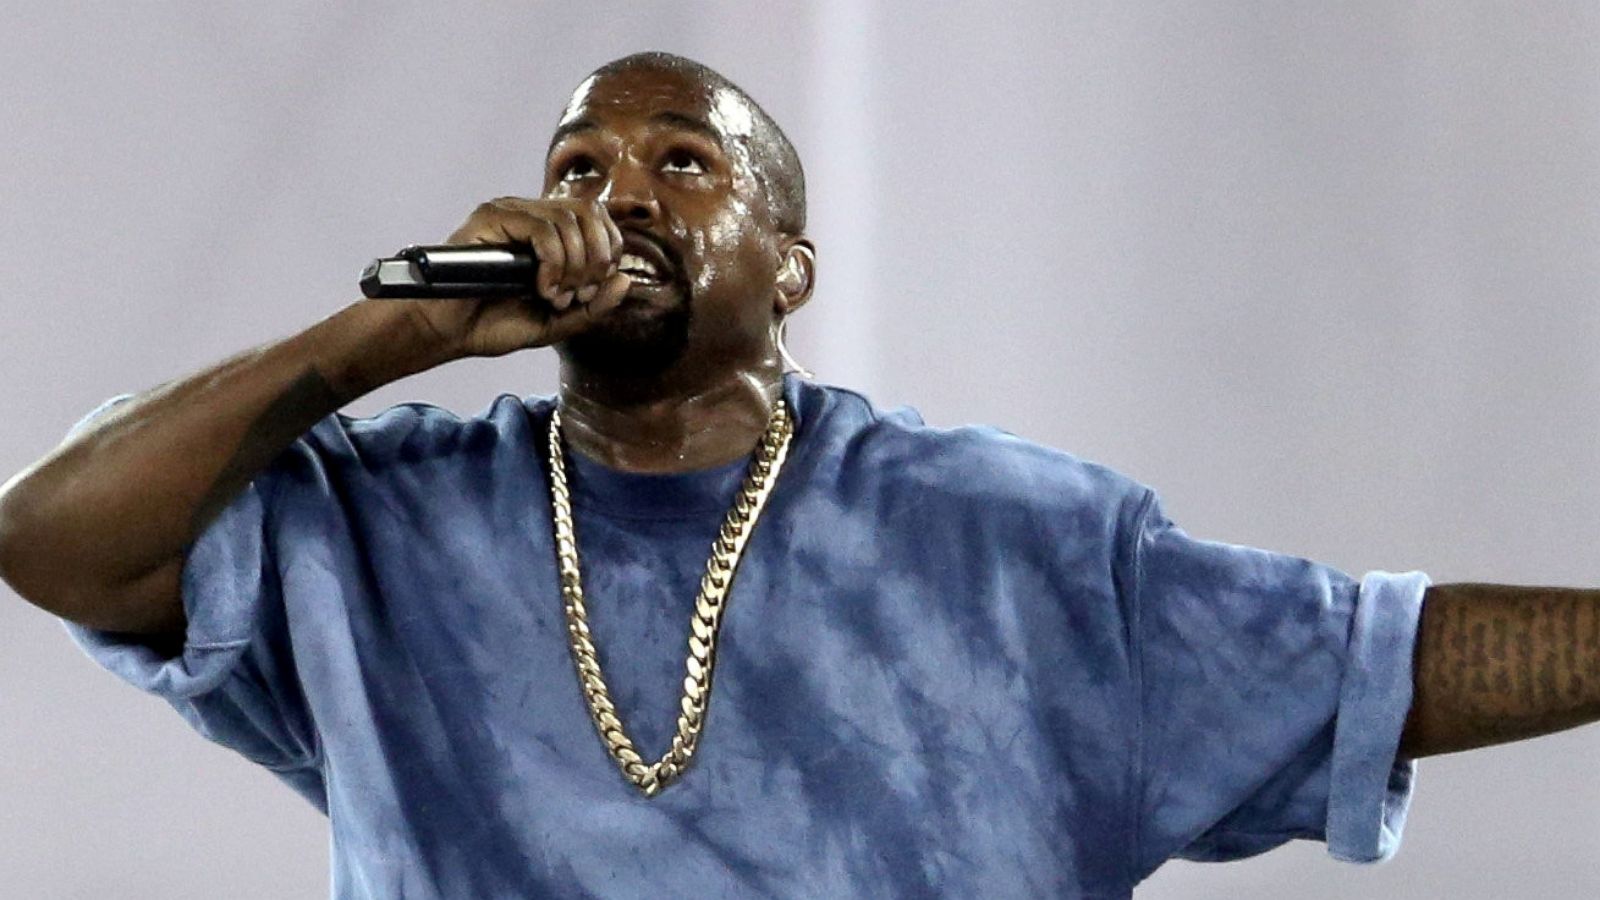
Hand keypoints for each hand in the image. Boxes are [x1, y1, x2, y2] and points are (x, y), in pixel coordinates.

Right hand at [397, 197, 632, 358]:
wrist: (447, 332)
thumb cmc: (492, 323)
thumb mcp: (556, 322)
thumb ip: (593, 306)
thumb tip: (625, 280)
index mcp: (549, 232)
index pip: (598, 218)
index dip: (609, 250)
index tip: (593, 290)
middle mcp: (531, 215)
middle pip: (589, 211)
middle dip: (596, 257)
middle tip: (579, 293)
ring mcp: (510, 213)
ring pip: (568, 220)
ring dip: (574, 265)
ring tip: (554, 295)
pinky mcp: (490, 218)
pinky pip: (541, 228)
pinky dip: (553, 261)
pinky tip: (542, 286)